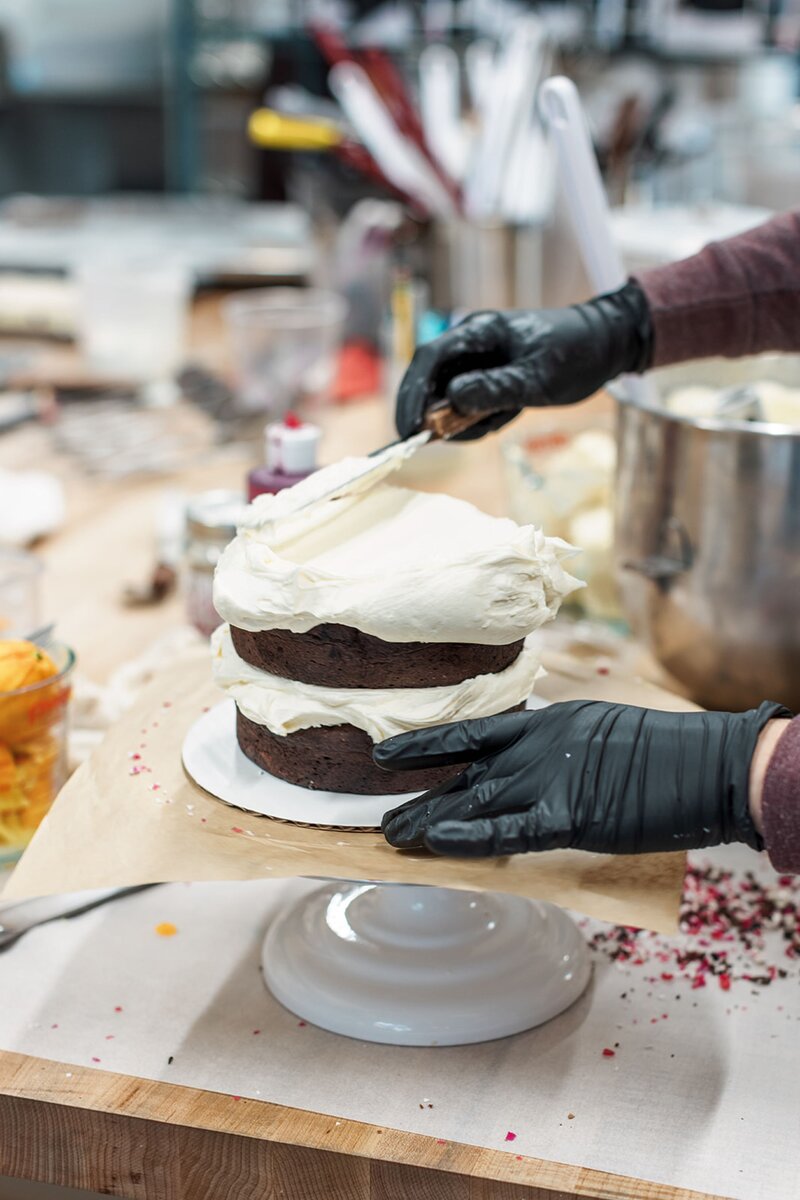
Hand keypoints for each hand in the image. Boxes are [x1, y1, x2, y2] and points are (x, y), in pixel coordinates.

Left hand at [375, 700, 787, 856]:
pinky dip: (470, 836)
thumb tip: (531, 764)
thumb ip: (559, 748)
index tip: (385, 754)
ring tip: (390, 837)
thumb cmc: (663, 752)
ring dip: (429, 821)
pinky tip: (435, 842)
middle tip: (380, 819)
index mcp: (546, 724)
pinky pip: (509, 829)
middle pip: (465, 774)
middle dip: (420, 797)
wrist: (708, 763)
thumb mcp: (599, 730)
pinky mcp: (570, 815)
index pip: (473, 733)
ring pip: (475, 801)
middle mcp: (538, 747)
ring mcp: (551, 778)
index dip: (426, 744)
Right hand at [395, 281, 652, 440]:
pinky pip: (467, 400)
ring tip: (496, 422)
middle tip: (425, 441)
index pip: (430, 359)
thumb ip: (495, 388)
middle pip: (429, 377)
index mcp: (480, 331)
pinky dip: (476, 418)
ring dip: (459, 418)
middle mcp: (472, 342)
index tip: (409, 428)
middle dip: (424, 410)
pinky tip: (502, 418)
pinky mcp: (487, 374)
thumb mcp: (539, 379)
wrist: (604, 344)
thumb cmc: (575, 354)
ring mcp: (478, 358)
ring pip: (446, 393)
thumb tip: (453, 398)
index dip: (413, 394)